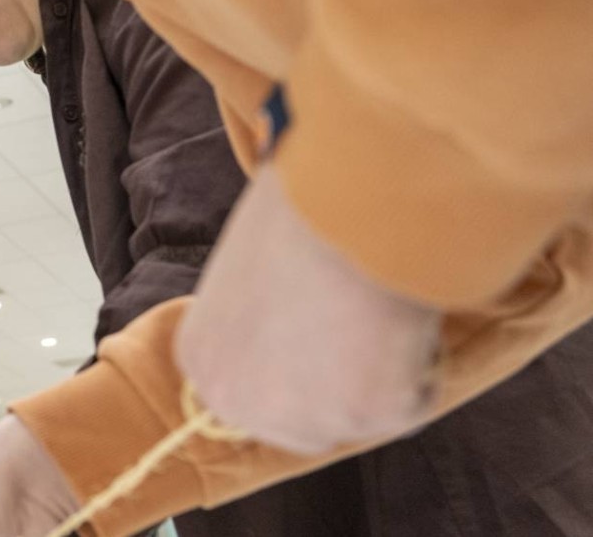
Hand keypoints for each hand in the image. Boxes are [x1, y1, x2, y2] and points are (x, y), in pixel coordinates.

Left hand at [177, 166, 441, 453]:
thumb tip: (291, 312)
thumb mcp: (248, 267)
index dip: (301, 362)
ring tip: (375, 309)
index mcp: (201, 360)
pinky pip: (411, 403)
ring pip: (362, 416)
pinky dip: (422, 365)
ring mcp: (302, 418)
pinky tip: (400, 317)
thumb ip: (259, 310)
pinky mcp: (367, 418)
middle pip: (305, 421)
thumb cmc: (297, 211)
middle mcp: (238, 402)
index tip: (324, 323)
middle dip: (340, 385)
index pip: (255, 389)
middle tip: (362, 323)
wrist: (340, 203)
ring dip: (382, 374)